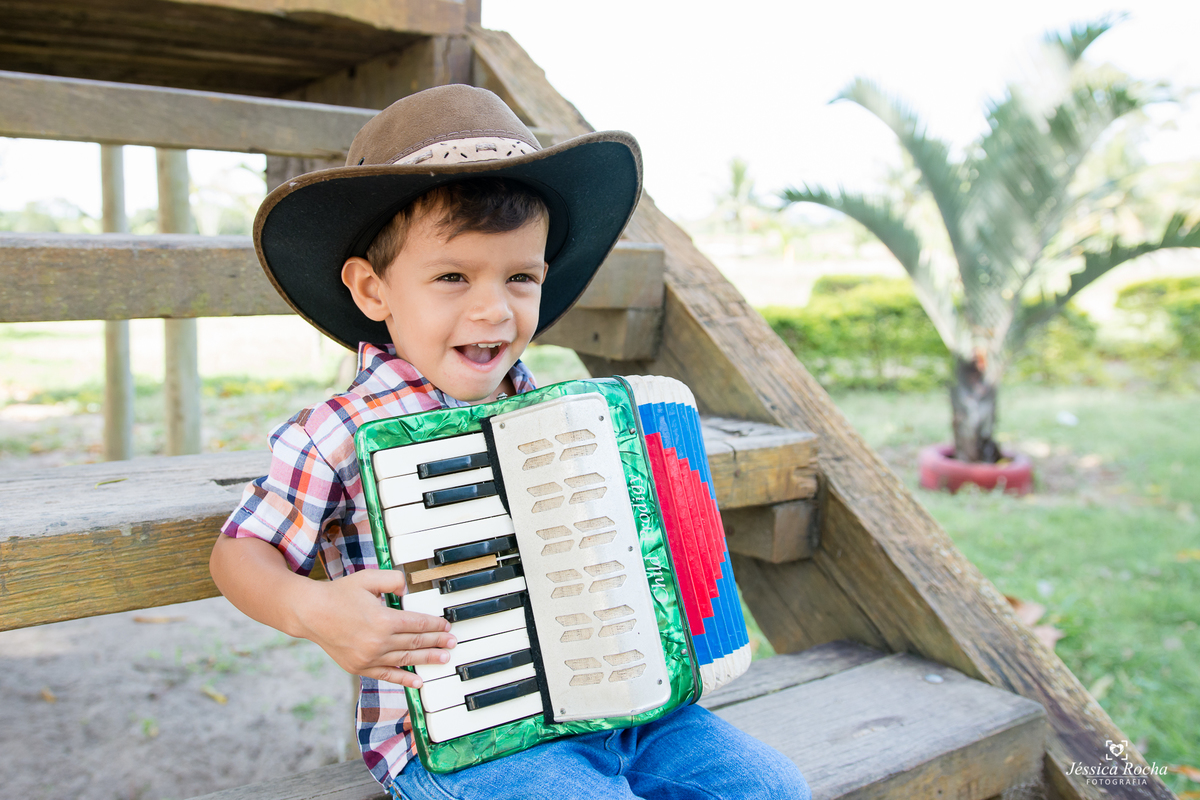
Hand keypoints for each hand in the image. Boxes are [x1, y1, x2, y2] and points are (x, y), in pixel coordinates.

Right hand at [297, 568, 455, 687]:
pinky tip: (419, 681)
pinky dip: (404, 678)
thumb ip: (391, 580)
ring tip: (444, 659)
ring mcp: (368, 658)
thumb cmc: (340, 594)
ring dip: (427, 659)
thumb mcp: (367, 578)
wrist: (311, 614)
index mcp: (382, 620)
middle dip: (436, 642)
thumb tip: (407, 588)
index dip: (434, 625)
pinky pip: (387, 675)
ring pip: (405, 659)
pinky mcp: (359, 667)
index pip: (416, 624)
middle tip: (452, 643)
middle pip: (415, 642)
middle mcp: (377, 642)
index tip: (446, 626)